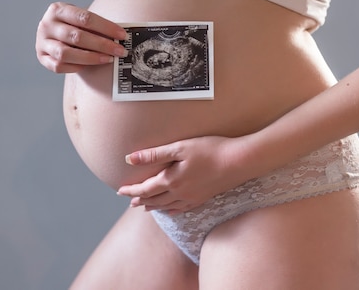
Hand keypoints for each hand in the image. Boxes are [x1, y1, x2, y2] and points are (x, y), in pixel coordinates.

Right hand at [35, 2, 127, 72]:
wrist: (53, 32)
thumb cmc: (72, 25)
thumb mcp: (80, 19)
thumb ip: (95, 25)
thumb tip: (120, 36)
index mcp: (58, 9)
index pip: (84, 17)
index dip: (106, 27)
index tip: (122, 35)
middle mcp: (47, 25)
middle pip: (77, 36)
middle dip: (102, 45)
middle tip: (119, 51)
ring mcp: (41, 42)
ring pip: (65, 53)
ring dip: (90, 58)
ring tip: (108, 59)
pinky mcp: (41, 57)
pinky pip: (58, 66)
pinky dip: (75, 67)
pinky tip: (88, 66)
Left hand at [117, 136, 246, 213]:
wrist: (239, 161)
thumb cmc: (210, 150)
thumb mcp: (180, 147)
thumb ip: (154, 154)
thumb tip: (129, 159)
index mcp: (172, 180)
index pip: (145, 189)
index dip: (131, 190)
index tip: (120, 191)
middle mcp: (180, 193)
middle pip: (154, 200)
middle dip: (140, 200)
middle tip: (129, 200)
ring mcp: (193, 197)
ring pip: (167, 206)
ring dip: (153, 206)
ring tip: (145, 207)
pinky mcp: (204, 197)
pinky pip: (182, 209)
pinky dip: (172, 210)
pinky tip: (171, 210)